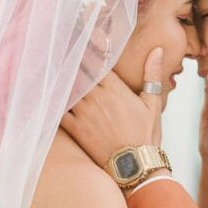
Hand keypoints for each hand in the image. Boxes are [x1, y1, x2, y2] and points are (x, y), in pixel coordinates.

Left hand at [62, 48, 165, 167]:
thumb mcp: (153, 103)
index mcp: (114, 87)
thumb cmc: (146, 135)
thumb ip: (151, 73)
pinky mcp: (75, 128)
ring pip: (66, 88)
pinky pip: (58, 110)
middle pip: (77, 71)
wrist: (135, 165)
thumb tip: (156, 49)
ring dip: (62, 80)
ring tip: (54, 71)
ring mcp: (84, 112)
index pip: (95, 60)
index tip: (80, 42)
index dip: (86, 50)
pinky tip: (51, 96)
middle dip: (71, 62)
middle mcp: (96, 96)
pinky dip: (54, 102)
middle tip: (63, 53)